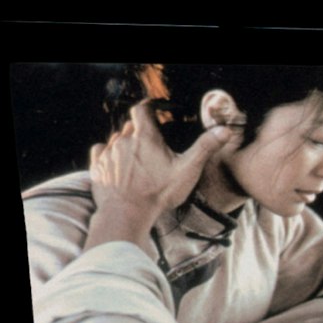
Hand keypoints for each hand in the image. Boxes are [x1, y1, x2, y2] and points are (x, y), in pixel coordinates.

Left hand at [84, 101, 237, 252]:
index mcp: (145, 137)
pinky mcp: (98, 167)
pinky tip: (116, 163)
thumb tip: (224, 131)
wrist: (126, 214)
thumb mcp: (187, 170)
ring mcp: (109, 153)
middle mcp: (124, 140)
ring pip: (116, 139)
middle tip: (152, 146)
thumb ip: (205, 148)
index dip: (148, 108)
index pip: (142, 109)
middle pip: (130, 126)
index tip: (154, 112)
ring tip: (137, 160)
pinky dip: (108, 153)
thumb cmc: (158, 193)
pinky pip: (100, 151)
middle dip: (140, 132)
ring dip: (126, 144)